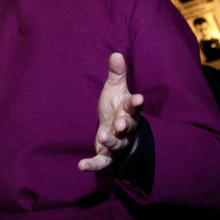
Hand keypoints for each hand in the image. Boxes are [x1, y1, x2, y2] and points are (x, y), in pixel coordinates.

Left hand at [78, 52, 143, 171]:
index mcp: (128, 111)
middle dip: (125, 126)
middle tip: (120, 124)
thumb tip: (116, 53)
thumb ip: (116, 74)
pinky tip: (80, 166)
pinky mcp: (107, 155)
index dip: (135, 103)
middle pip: (128, 128)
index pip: (133, 107)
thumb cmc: (116, 108)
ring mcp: (118, 143)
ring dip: (111, 141)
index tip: (138, 98)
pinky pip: (101, 162)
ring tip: (103, 136)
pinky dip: (92, 165)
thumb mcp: (115, 89)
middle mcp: (126, 129)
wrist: (117, 130)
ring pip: (117, 144)